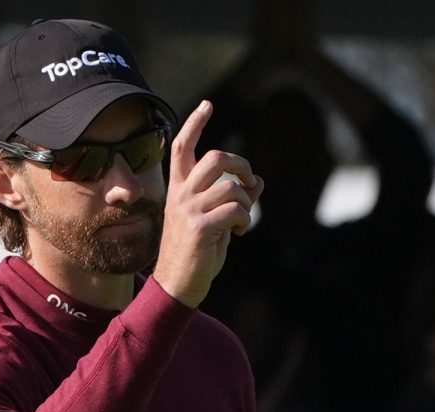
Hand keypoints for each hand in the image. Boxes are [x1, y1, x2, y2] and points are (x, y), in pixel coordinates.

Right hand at [153, 101, 263, 307]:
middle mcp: (181, 195)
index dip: (194, 123)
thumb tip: (258, 182)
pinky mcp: (199, 227)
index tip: (208, 105)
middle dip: (241, 165)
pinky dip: (245, 220)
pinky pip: (235, 210)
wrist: (176, 284)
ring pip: (232, 187)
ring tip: (242, 221)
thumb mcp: (214, 220)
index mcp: (179, 189)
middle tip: (247, 184)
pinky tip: (238, 233)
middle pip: (215, 157)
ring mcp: (188, 210)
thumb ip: (232, 199)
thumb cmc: (196, 252)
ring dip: (247, 203)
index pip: (182, 147)